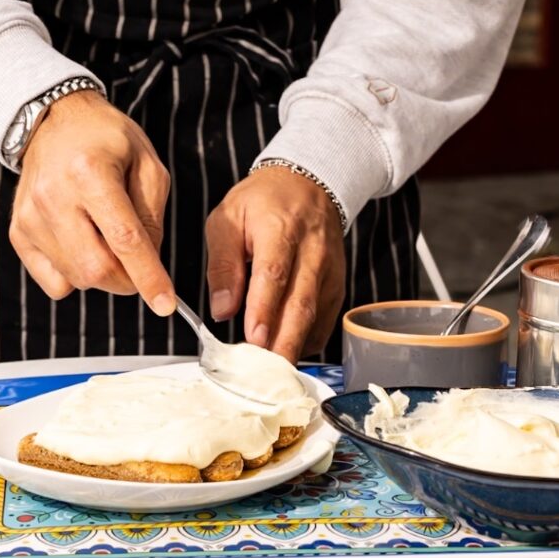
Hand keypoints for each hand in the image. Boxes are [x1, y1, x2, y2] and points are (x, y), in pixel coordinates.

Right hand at [10, 91, 175, 315]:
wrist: (52, 120)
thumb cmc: (106, 139)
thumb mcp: (146, 164)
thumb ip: (152, 216)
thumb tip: (148, 266)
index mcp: (89, 172)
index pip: (124, 239)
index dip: (148, 277)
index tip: (165, 304)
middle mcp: (53, 196)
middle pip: (95, 269)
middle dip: (126, 281)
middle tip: (138, 265)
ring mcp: (30, 217)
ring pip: (76, 279)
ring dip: (102, 274)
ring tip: (104, 237)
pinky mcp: (18, 232)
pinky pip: (54, 282)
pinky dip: (75, 275)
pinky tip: (80, 243)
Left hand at [205, 166, 345, 361]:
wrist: (306, 183)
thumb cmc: (262, 202)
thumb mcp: (228, 219)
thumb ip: (222, 265)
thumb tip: (221, 309)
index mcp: (280, 229)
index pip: (274, 274)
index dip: (265, 310)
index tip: (254, 339)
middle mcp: (312, 251)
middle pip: (301, 303)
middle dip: (283, 342)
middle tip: (265, 372)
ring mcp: (329, 269)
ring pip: (316, 315)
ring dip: (295, 346)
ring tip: (273, 373)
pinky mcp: (337, 284)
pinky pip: (326, 319)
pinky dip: (308, 340)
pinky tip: (288, 353)